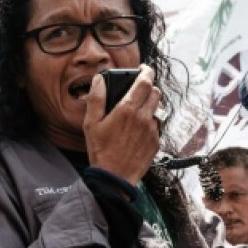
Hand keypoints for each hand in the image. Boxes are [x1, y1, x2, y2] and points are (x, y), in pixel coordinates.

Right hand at [84, 64, 161, 185]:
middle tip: (138, 91)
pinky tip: (136, 132)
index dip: (146, 71)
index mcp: (127, 109)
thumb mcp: (91, 123)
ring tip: (135, 114)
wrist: (114, 178)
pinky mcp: (156, 142)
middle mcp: (143, 117)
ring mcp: (152, 130)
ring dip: (149, 106)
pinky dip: (149, 123)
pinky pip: (156, 126)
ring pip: (157, 109)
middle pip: (156, 92)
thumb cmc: (100, 151)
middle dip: (149, 87)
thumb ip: (96, 98)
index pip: (145, 81)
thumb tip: (99, 79)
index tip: (143, 69)